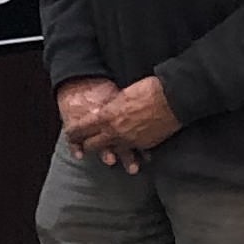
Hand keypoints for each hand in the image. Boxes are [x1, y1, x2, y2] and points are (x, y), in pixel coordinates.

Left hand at [57, 76, 179, 171]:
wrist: (174, 99)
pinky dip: (130, 151)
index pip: (83, 128)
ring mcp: (130, 141)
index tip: (69, 134)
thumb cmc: (149, 89)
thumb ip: (112, 107)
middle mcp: (116, 132)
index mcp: (108, 116)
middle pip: (93, 145)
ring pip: (113, 151)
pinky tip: (131, 151)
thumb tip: (105, 112)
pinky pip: (133, 152)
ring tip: (107, 154)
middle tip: (84, 146)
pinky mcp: (144, 146)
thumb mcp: (124, 94)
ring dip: (109, 151)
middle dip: (87, 145)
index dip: (74, 132)